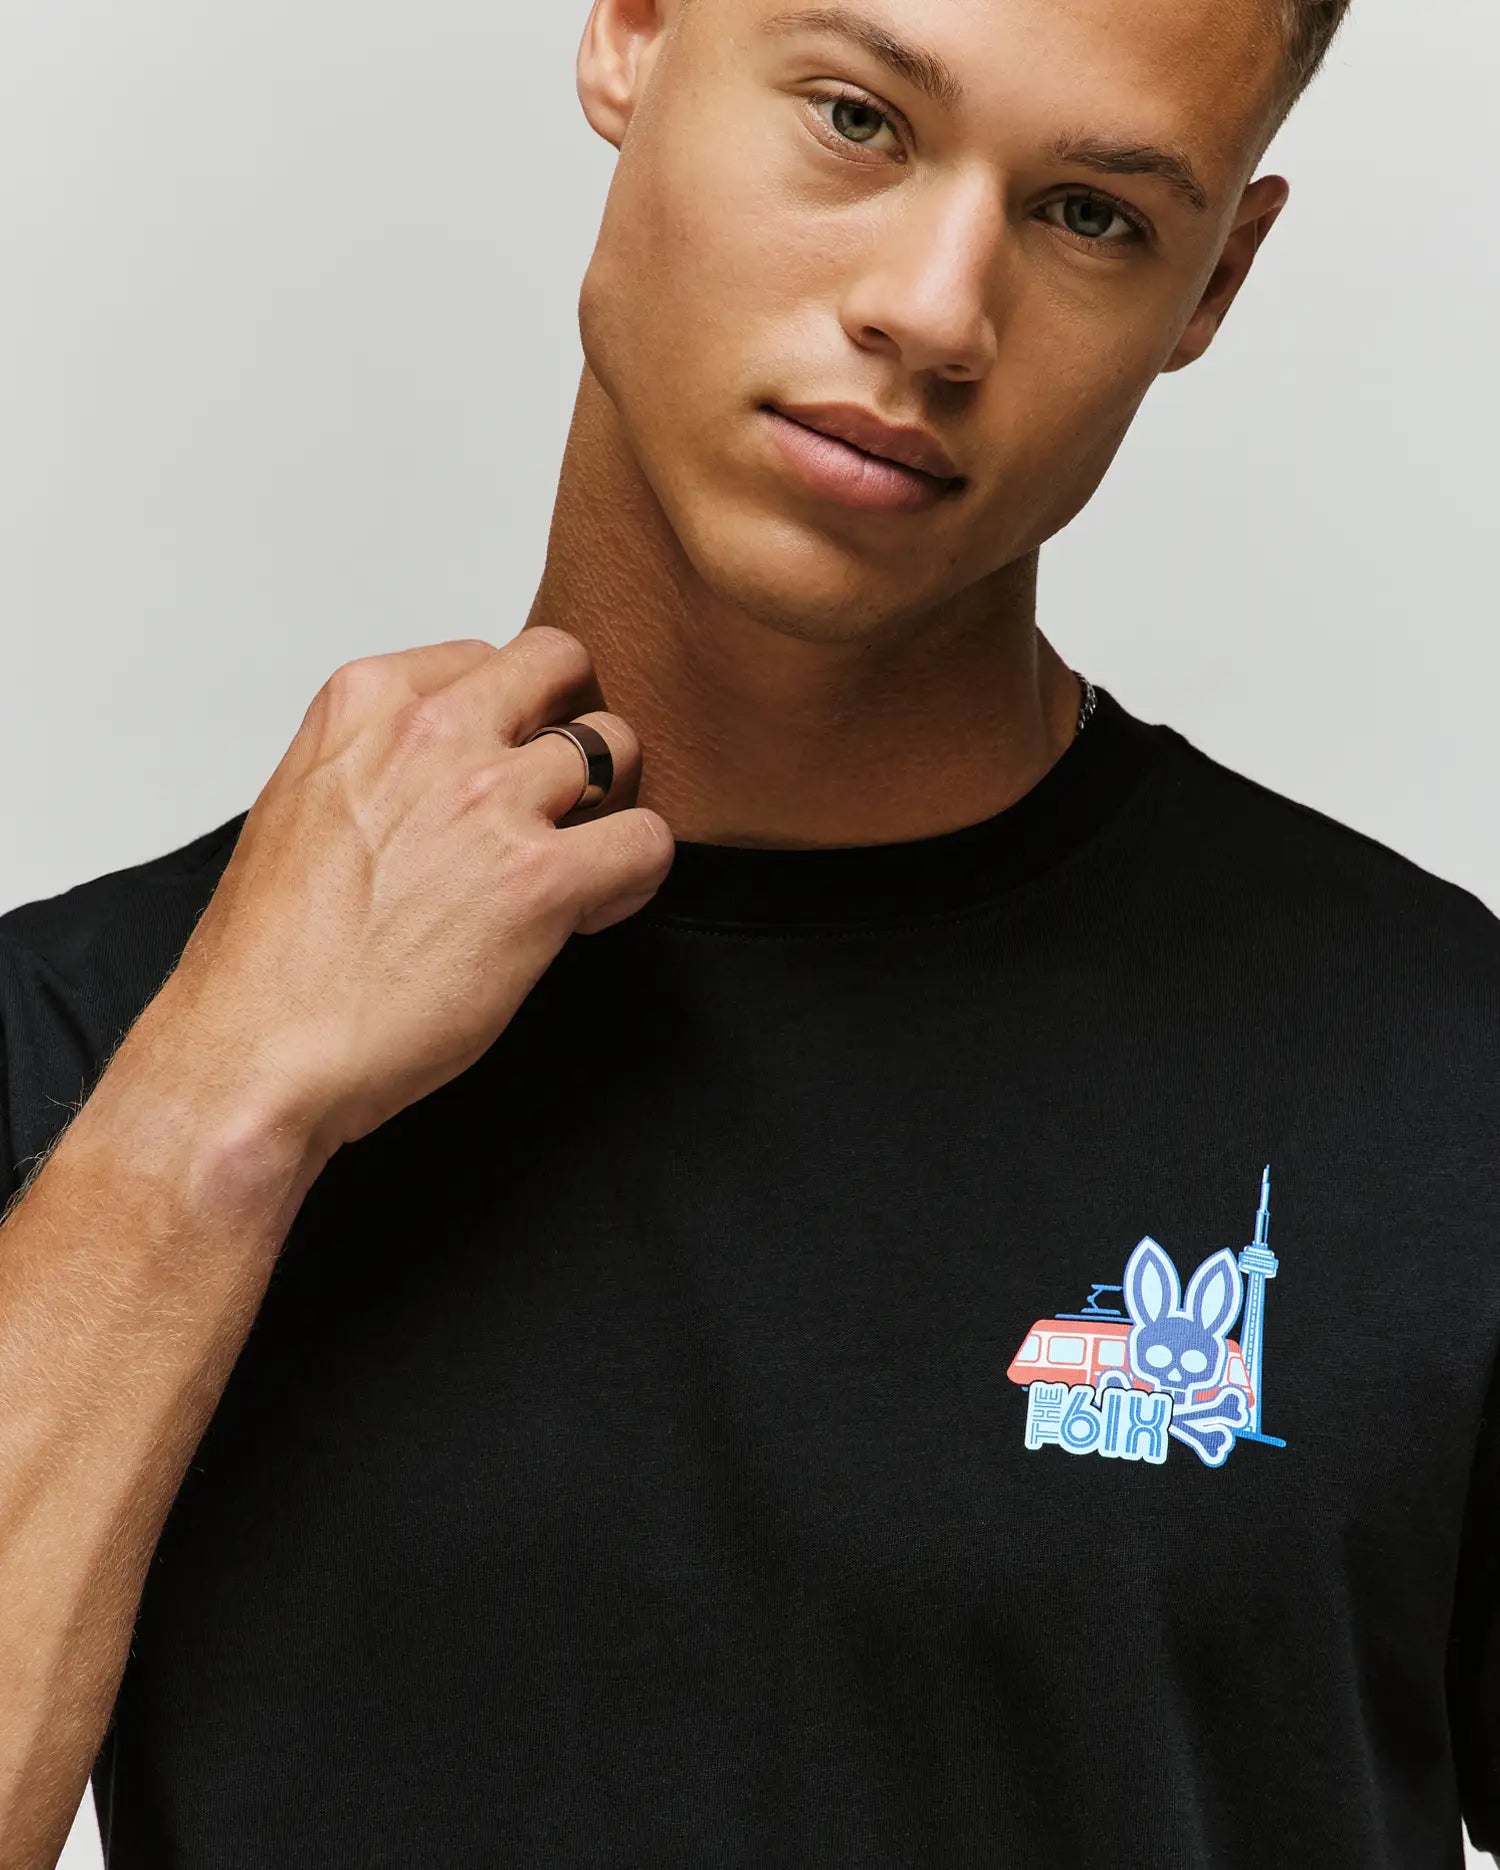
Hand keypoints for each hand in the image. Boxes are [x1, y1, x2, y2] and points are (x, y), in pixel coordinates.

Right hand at [157, 628, 672, 1160]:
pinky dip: (636, 874)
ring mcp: (490, 800)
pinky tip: (591, 911)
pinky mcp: (540, 880)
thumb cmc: (272, 961)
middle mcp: (432, 734)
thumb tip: (439, 780)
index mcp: (365, 705)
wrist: (256, 1051)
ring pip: (616, 746)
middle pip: (561, 665)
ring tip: (578, 862)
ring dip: (610, 802)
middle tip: (566, 794)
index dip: (509, 716)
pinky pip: (647, 840)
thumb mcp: (305, 810)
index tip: (498, 770)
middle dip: (577, 721)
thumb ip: (380, 768)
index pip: (484, 658)